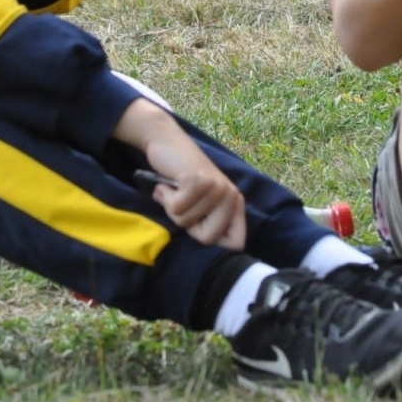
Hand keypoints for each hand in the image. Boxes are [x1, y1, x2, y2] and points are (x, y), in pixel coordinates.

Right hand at [113, 98, 246, 248]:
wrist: (167, 142)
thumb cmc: (181, 179)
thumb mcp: (200, 204)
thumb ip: (208, 224)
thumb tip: (211, 260)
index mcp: (235, 204)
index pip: (236, 245)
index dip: (213, 245)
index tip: (197, 227)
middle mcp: (231, 196)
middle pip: (208, 239)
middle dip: (188, 226)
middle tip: (183, 204)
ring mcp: (217, 187)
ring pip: (187, 222)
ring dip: (172, 208)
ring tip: (174, 189)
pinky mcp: (199, 179)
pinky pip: (176, 207)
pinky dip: (166, 197)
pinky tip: (168, 183)